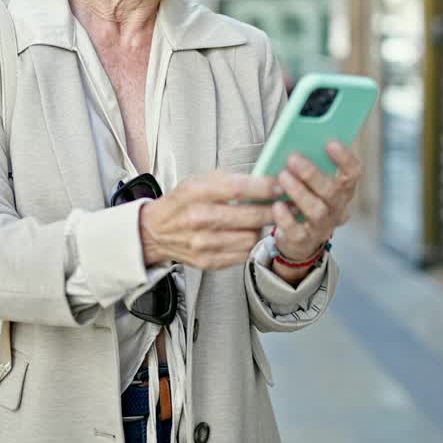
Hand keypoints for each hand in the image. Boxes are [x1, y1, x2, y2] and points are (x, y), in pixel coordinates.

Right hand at [140, 172, 279, 269]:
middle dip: (273, 209)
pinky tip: (248, 233)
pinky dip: (250, 243)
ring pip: (250, 237)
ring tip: (262, 219)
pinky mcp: (207, 261)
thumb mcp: (198, 181)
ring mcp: (202, 243)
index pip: (237, 189)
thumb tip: (264, 180)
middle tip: (287, 204)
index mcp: (195, 192)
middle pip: (248, 215)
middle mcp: (197, 219)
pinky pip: (243, 253)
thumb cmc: (181, 203)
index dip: (264, 188)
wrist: (155, 232)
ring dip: (262, 227)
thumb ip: (229, 180)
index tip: (281, 186)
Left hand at [271, 141, 361, 263]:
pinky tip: (277, 205)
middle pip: (333, 191)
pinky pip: (296, 231)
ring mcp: (322, 226)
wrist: (295, 238)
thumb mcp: (309, 181)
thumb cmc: (302, 199)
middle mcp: (337, 208)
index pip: (352, 172)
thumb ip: (308, 162)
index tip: (330, 142)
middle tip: (293, 158)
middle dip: (313, 173)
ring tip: (282, 177)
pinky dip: (286, 218)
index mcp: (342, 189)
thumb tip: (294, 139)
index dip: (344, 158)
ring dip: (299, 192)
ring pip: (317, 210)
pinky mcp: (303, 241)